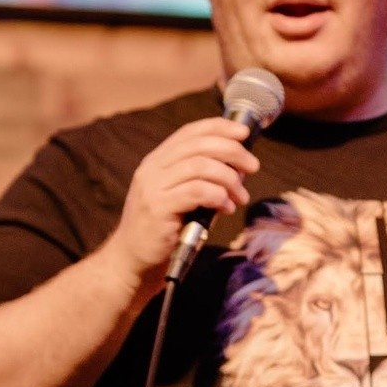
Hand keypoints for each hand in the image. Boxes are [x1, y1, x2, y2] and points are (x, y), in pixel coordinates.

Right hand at [105, 118, 261, 280]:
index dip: (219, 127)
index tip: (244, 133)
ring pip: (200, 166)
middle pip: (199, 146)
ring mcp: (153, 187)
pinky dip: (219, 197)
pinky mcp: (158, 208)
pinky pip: (197, 192)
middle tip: (253, 167)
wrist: (134, 259)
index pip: (190, 132)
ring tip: (241, 196)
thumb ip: (203, 178)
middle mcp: (153, 168)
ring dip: (229, 179)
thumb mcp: (182, 195)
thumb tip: (241, 166)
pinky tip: (227, 208)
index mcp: (158, 160)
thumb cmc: (166, 227)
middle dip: (232, 152)